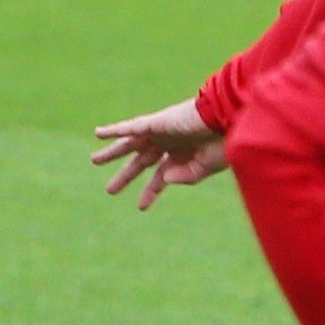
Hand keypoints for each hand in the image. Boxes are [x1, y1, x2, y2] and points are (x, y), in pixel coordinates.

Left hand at [91, 97, 227, 209]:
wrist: (229, 117)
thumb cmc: (225, 141)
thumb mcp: (208, 166)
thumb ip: (187, 176)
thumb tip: (164, 179)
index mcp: (183, 155)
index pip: (161, 176)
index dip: (151, 192)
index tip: (141, 207)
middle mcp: (169, 143)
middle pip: (142, 161)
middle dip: (126, 175)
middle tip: (110, 191)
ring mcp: (162, 132)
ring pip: (131, 144)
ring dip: (113, 152)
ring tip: (95, 161)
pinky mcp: (158, 122)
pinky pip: (132, 127)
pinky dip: (115, 130)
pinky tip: (98, 134)